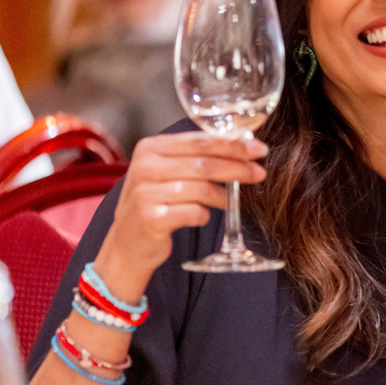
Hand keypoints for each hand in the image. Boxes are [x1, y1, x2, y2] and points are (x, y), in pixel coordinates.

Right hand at [94, 132, 268, 298]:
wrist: (126, 244)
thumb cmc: (156, 203)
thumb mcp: (168, 173)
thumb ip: (196, 157)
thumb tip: (243, 146)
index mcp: (151, 148)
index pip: (201, 141)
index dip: (233, 144)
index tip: (258, 149)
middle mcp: (145, 166)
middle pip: (204, 163)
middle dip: (238, 168)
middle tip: (259, 173)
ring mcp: (145, 193)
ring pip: (201, 189)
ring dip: (223, 195)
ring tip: (231, 201)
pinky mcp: (151, 218)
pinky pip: (193, 212)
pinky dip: (204, 215)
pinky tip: (204, 216)